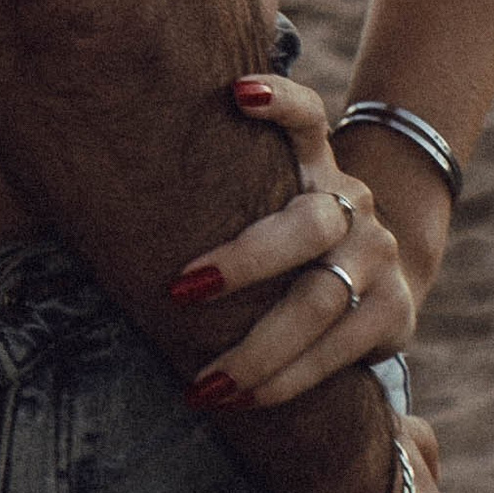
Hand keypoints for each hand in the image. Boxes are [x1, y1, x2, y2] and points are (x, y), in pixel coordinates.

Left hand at [171, 73, 415, 407]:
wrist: (379, 279)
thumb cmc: (283, 241)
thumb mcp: (264, 201)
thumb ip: (219, 189)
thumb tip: (98, 189)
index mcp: (314, 163)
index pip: (306, 116)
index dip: (279, 99)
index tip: (236, 92)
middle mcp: (351, 203)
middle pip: (307, 224)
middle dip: (245, 262)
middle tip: (181, 290)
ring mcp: (377, 256)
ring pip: (320, 301)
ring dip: (258, 349)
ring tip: (205, 381)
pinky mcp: (395, 313)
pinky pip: (339, 351)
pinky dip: (287, 381)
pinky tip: (246, 400)